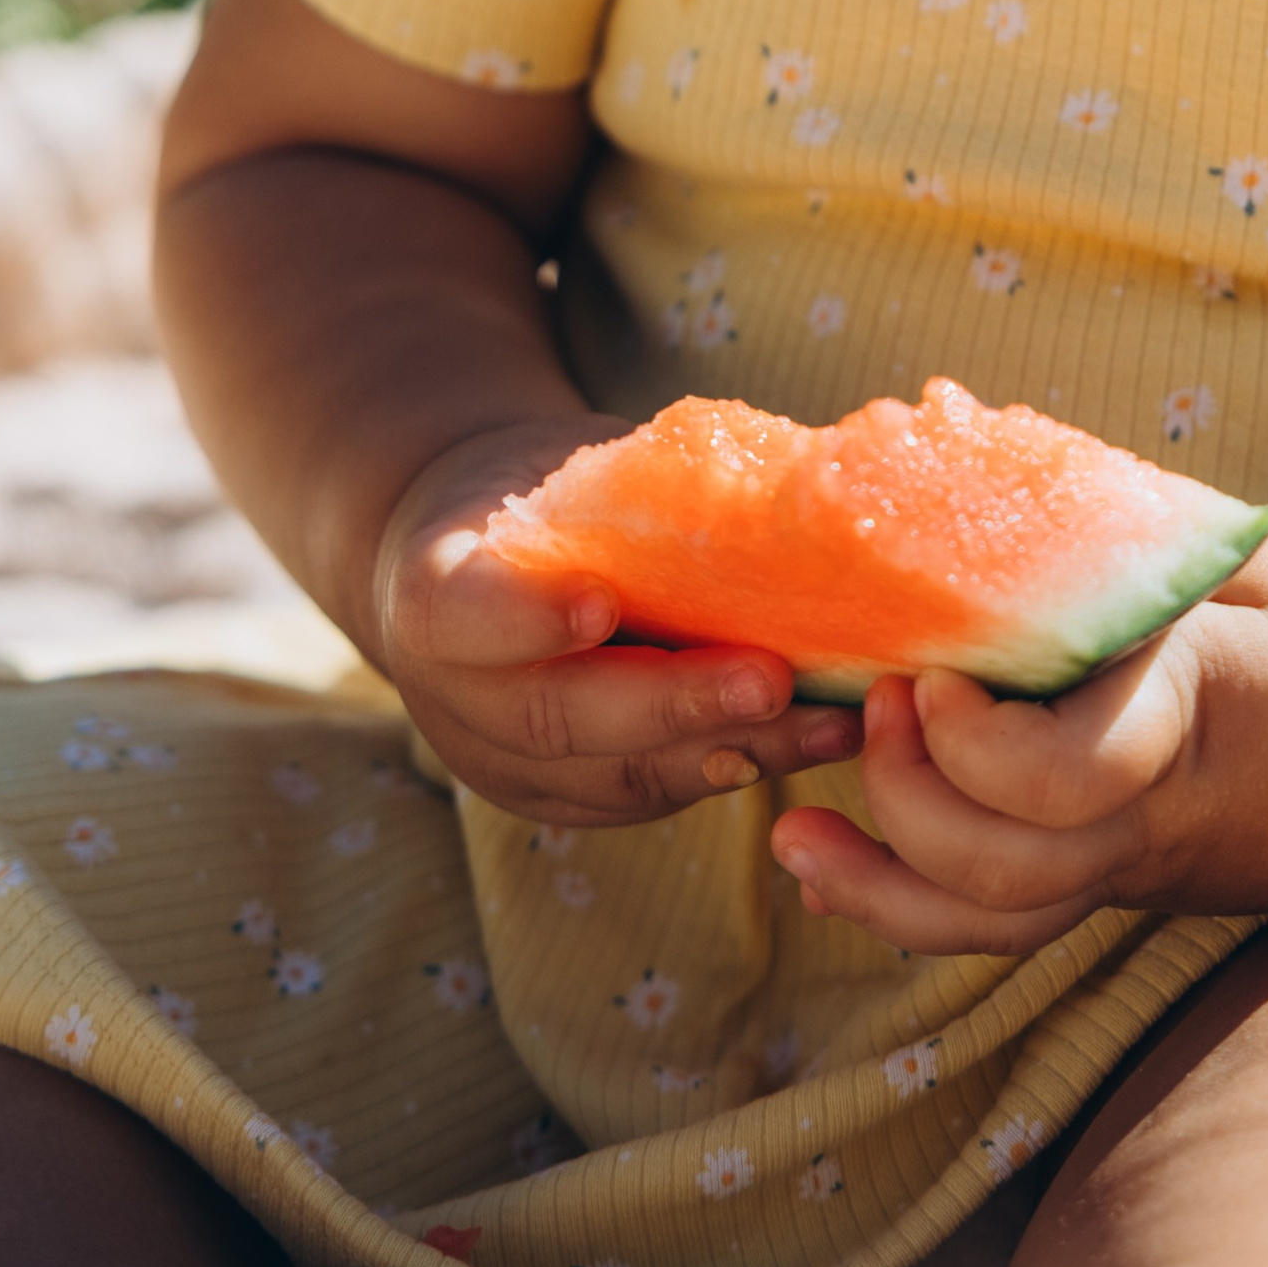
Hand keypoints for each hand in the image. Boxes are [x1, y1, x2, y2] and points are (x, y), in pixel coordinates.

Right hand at [372, 423, 863, 827]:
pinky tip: (815, 744)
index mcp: (434, 593)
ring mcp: (508, 768)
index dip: (526, 618)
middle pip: (559, 717)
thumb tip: (785, 485)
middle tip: (770, 681)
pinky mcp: (566, 801)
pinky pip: (652, 795)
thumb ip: (633, 489)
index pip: (464, 615)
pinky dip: (736, 768)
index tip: (600, 603)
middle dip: (674, 705)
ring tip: (833, 726)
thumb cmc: (537, 493)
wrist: (473, 563)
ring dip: (735, 752)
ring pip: (620, 776)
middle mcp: (457, 699)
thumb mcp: (561, 465)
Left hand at [768, 528, 1267, 954]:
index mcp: (1194, 718)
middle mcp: (1153, 815)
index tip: (938, 672)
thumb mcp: (1251, 552)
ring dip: (881, 883)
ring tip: (794, 825)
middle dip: (912, 797)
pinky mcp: (1119, 885)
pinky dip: (907, 911)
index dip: (980, 746)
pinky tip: (830, 863)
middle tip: (882, 698)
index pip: (1071, 775)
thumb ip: (1115, 509)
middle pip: (1006, 867)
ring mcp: (1135, 867)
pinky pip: (1005, 927)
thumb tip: (949, 414)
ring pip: (993, 923)